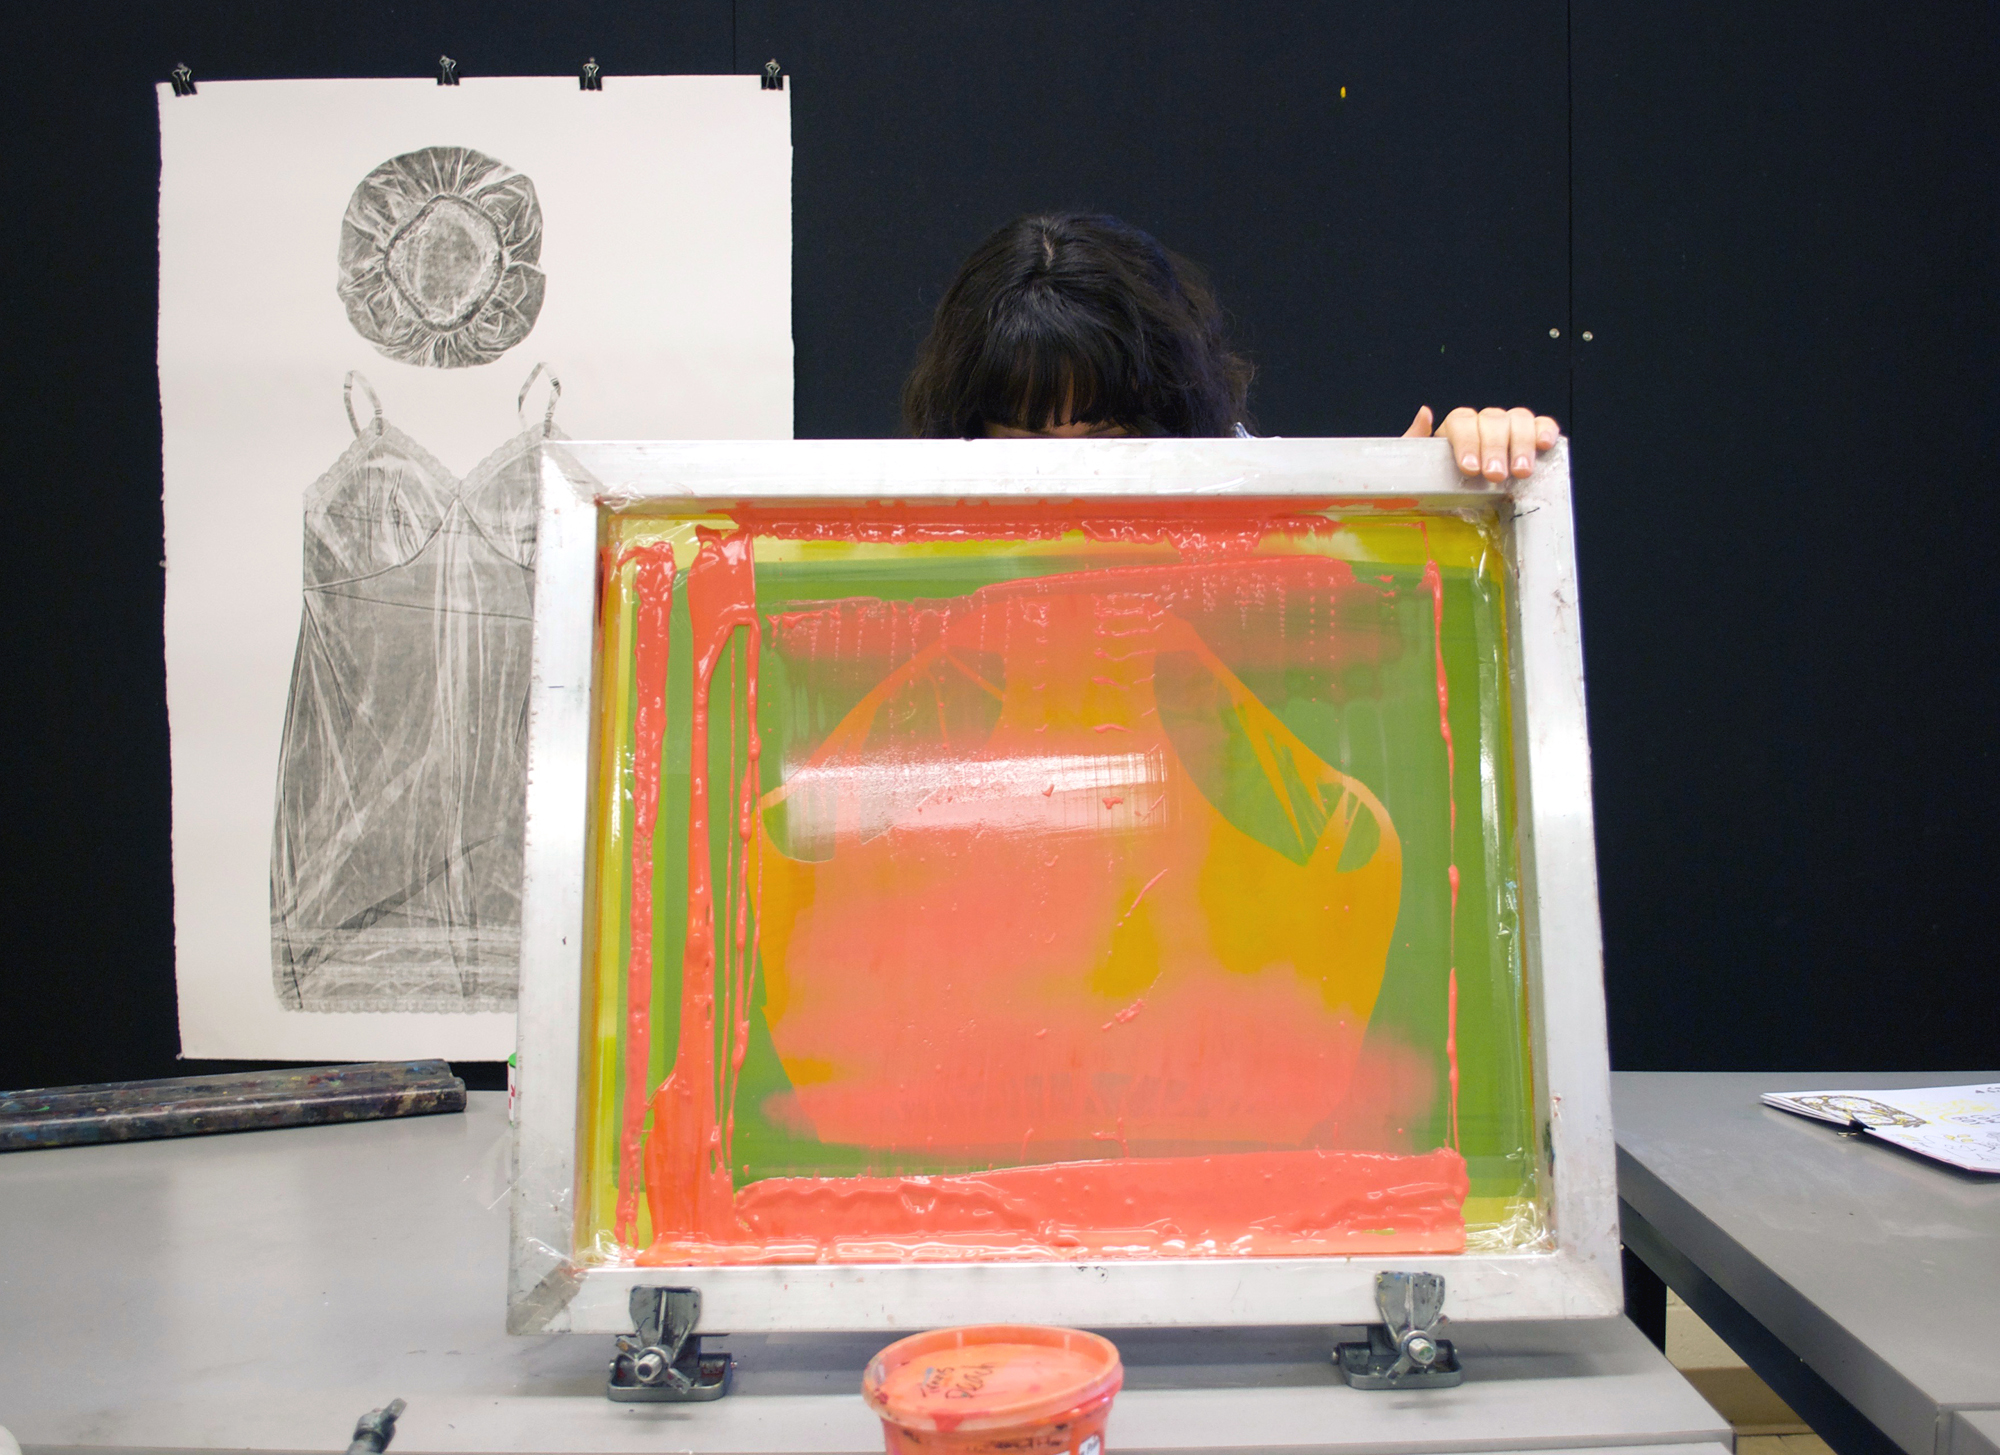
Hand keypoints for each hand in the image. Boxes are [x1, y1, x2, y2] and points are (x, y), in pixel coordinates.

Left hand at [1404, 406, 1558, 481]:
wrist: (1454, 494)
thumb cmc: (1438, 480)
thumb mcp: (1418, 465)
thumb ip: (1416, 440)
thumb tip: (1425, 413)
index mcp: (1456, 427)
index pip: (1462, 421)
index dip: (1467, 442)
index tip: (1469, 468)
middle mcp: (1484, 422)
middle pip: (1492, 421)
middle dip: (1495, 448)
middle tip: (1495, 475)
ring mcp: (1508, 427)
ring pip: (1517, 420)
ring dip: (1521, 444)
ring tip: (1521, 472)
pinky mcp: (1531, 436)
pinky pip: (1541, 425)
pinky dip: (1545, 430)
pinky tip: (1545, 444)